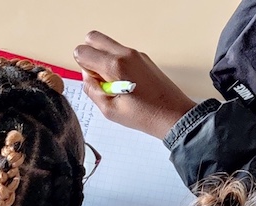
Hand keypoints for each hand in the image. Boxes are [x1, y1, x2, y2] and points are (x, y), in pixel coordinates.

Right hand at [72, 31, 196, 139]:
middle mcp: (125, 53)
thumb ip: (92, 89)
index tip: (94, 81)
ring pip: (107, 44)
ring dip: (103, 58)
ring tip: (114, 82)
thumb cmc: (144, 116)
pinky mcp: (143, 57)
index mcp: (115, 66)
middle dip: (89, 55)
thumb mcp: (109, 110)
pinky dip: (115, 62)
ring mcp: (135, 53)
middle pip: (93, 37)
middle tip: (99, 77)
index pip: (82, 51)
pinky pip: (120, 52)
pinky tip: (125, 82)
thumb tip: (87, 76)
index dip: (82, 67)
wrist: (173, 115)